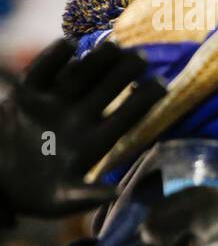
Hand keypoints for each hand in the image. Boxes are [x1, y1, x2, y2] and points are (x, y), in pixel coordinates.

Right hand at [0, 39, 164, 219]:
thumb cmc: (34, 196)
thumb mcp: (61, 201)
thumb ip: (87, 196)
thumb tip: (115, 193)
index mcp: (94, 143)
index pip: (125, 119)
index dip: (142, 102)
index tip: (162, 85)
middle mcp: (78, 119)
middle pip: (106, 91)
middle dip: (124, 74)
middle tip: (142, 56)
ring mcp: (54, 105)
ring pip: (80, 77)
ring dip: (95, 61)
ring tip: (114, 45)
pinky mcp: (27, 96)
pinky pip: (43, 72)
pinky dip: (54, 58)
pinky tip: (69, 44)